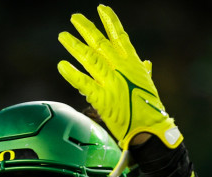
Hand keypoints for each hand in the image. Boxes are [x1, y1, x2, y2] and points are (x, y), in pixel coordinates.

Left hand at [58, 5, 182, 148]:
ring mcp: (111, 83)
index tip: (101, 8)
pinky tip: (61, 65)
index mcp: (133, 64)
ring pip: (90, 59)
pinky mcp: (102, 98)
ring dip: (74, 46)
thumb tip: (146, 63)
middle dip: (86, 29)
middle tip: (74, 17)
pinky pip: (83, 83)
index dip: (110, 22)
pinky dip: (72, 74)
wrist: (150, 130)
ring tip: (62, 35)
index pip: (120, 37)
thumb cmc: (150, 110)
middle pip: (101, 44)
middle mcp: (122, 69)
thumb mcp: (148, 86)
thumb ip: (143, 72)